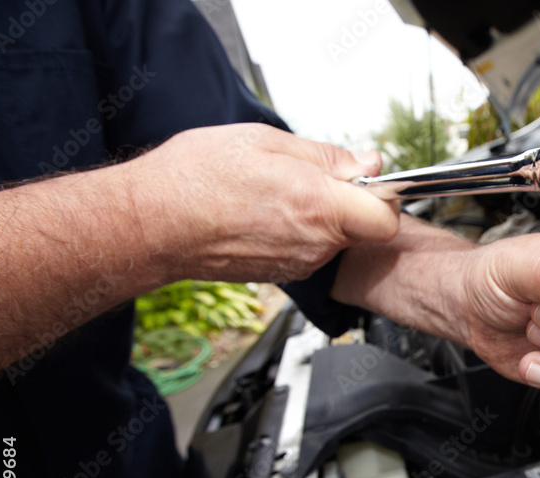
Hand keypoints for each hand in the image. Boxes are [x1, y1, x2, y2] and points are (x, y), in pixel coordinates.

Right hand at [120, 123, 399, 282]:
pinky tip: (265, 211)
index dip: (384, 195)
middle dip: (351, 199)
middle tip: (313, 175)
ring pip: (336, 237)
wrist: (152, 224)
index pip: (388, 218)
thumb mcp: (267, 141)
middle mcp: (315, 244)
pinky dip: (299, 229)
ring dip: (321, 214)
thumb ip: (328, 156)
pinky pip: (310, 249)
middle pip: (363, 227)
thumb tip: (367, 162)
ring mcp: (299, 264)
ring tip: (278, 190)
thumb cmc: (197, 179)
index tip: (366, 177)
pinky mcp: (282, 273)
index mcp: (319, 207)